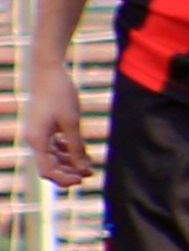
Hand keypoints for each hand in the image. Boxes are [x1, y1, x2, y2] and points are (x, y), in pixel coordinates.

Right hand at [17, 70, 90, 191]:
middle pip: (50, 166)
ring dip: (71, 163)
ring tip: (91, 165)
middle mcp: (35, 139)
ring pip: (54, 158)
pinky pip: (56, 147)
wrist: (49, 72)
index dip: (64, 178)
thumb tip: (83, 168)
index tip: (83, 178)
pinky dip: (69, 152)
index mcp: (37, 140)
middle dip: (69, 172)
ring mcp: (39, 134)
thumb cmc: (60, 94)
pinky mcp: (45, 128)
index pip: (47, 170)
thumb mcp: (72, 122)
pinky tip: (85, 154)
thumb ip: (76, 147)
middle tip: (91, 174)